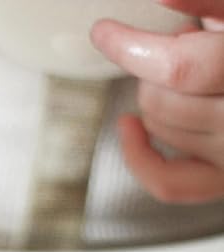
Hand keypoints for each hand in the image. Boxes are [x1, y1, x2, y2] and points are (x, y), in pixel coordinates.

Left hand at [91, 0, 223, 202]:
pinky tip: (131, 129)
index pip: (183, 68)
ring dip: (153, 97)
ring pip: (163, 129)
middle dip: (153, 65)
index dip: (133, 49)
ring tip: (183, 71)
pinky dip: (140, 158)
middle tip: (177, 41)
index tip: (105, 32)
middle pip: (166, 99)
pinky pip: (169, 182)